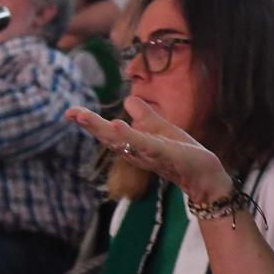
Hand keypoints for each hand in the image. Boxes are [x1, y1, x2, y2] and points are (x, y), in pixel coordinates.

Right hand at [68, 97, 232, 204]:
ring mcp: (147, 153)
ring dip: (101, 128)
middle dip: (88, 124)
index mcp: (132, 144)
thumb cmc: (181, 153)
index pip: (106, 132)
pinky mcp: (162, 152)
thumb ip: (143, 114)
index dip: (88, 122)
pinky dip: (128, 135)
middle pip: (107, 136)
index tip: (69, 111)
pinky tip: (116, 124)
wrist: (203, 174)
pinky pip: (142, 144)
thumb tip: (128, 98)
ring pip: (120, 140)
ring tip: (83, 116)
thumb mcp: (159, 128)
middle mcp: (135, 151)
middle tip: (70, 112)